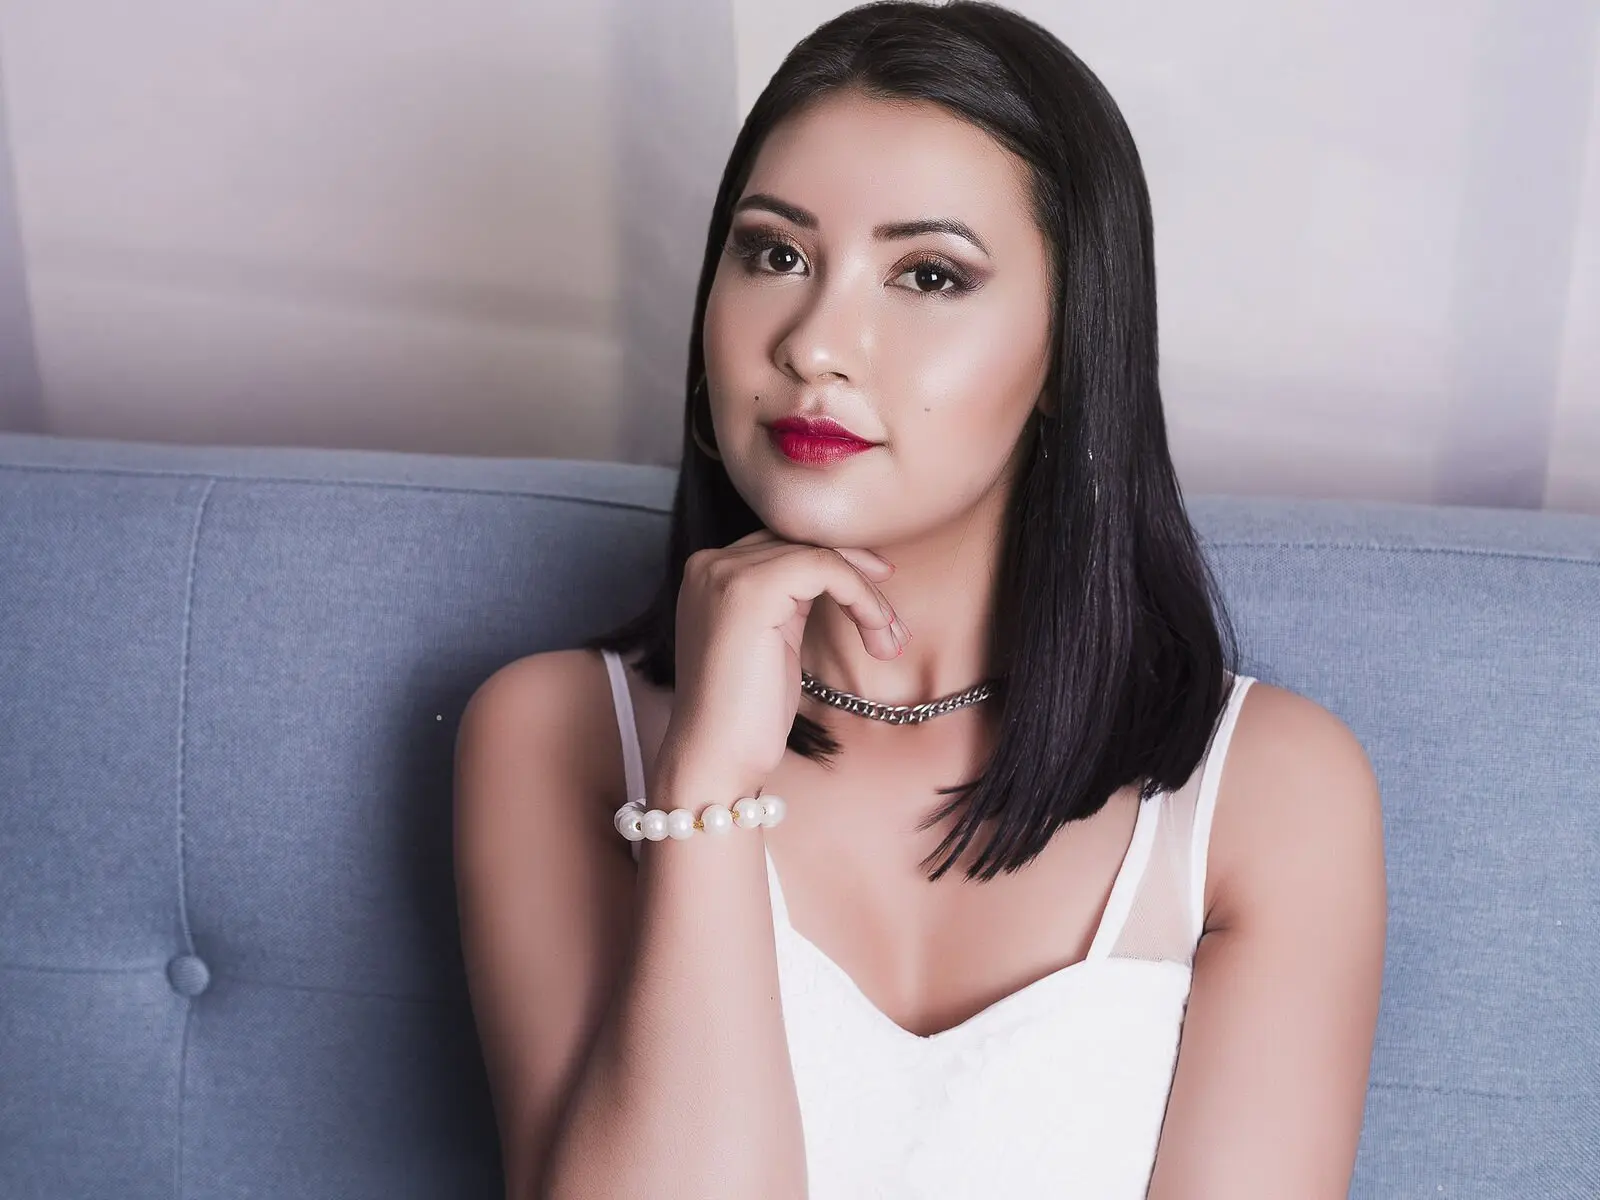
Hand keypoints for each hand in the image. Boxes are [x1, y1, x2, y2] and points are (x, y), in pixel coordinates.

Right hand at [654, 529, 907, 801]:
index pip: (786, 543)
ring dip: (867, 595)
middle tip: (891, 619)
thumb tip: (844, 572)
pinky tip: (876, 633)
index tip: (877, 594)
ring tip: (888, 639)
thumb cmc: (747, 713)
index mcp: (710, 574)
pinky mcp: (751, 590)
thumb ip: (791, 600)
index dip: (839, 562)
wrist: (718, 759)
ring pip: (820, 554)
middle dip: (858, 573)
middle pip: (803, 541)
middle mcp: (710, 564)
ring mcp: (726, 573)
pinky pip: (826, 568)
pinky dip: (862, 597)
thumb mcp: (774, 639)